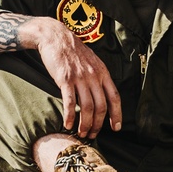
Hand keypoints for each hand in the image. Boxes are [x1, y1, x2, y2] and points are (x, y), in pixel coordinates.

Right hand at [19, 16, 121, 137]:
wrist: (56, 37)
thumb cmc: (73, 51)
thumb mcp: (92, 61)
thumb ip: (97, 77)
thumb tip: (101, 94)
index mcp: (103, 72)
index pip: (115, 97)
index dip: (116, 114)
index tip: (116, 127)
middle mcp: (94, 76)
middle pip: (101, 106)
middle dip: (98, 124)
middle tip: (93, 135)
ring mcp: (80, 78)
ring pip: (87, 107)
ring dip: (85, 124)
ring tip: (81, 133)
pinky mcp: (65, 79)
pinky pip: (70, 102)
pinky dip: (70, 116)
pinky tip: (68, 124)